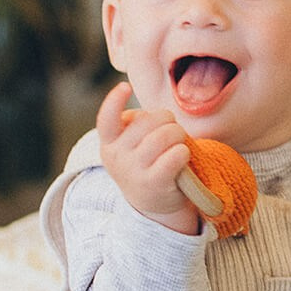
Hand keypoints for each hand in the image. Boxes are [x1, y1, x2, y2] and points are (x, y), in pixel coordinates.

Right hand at [94, 82, 202, 234]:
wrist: (152, 203)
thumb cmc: (145, 163)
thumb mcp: (129, 145)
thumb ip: (132, 127)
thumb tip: (148, 116)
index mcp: (108, 143)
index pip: (106, 119)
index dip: (114, 101)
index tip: (125, 86)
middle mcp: (117, 156)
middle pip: (150, 121)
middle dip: (168, 120)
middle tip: (171, 131)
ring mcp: (134, 171)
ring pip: (166, 135)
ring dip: (179, 135)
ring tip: (178, 143)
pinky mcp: (154, 183)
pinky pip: (177, 154)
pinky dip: (184, 152)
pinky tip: (181, 158)